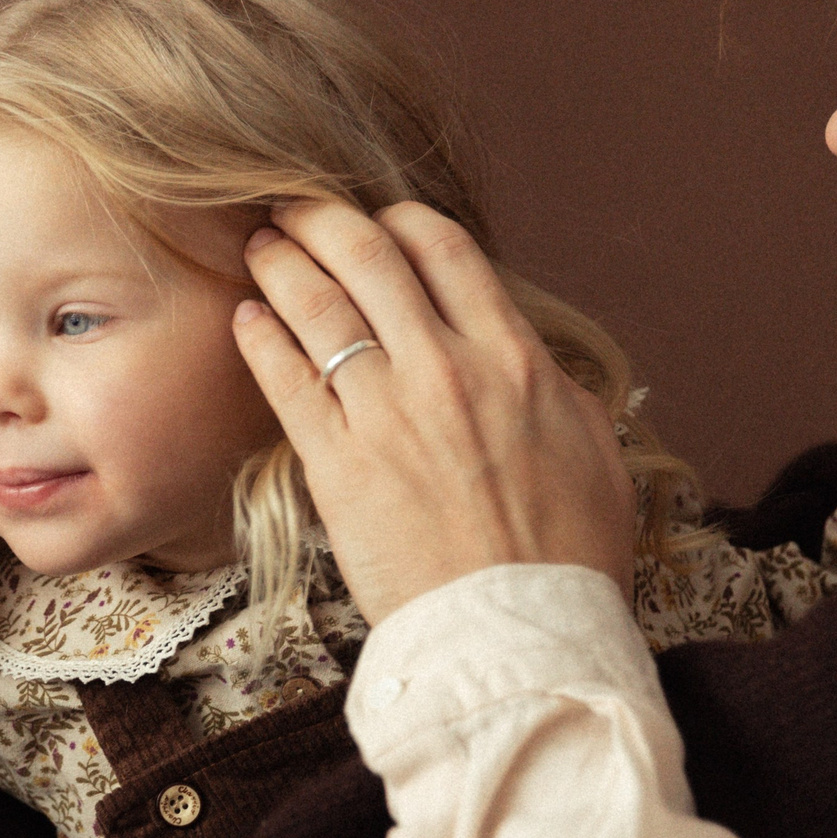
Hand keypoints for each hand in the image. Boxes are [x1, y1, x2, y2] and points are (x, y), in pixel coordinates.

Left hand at [232, 201, 635, 623]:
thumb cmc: (566, 556)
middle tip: (296, 206)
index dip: (403, 220)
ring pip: (317, 306)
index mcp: (511, 357)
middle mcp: (444, 368)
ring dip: (283, 263)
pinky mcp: (335, 463)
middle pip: (369, 257)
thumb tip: (529, 361)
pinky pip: (285, 378)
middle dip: (324, 219)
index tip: (382, 219)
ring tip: (263, 245)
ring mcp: (384, 413)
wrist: (517, 631)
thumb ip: (552, 390)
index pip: (445, 250)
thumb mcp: (590, 450)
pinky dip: (261, 337)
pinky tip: (247, 318)